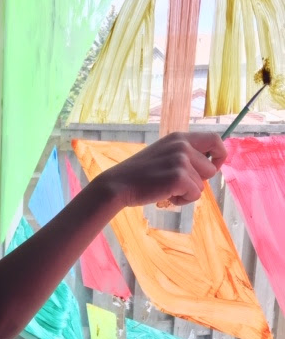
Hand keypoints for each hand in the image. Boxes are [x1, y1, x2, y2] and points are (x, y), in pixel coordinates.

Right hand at [99, 132, 226, 207]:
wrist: (118, 185)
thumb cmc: (140, 174)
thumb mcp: (163, 154)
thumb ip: (184, 154)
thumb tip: (210, 165)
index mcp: (179, 137)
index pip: (215, 139)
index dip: (219, 155)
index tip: (212, 166)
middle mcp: (182, 145)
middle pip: (211, 168)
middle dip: (198, 181)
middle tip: (177, 183)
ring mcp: (181, 160)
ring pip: (202, 185)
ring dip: (187, 192)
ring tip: (165, 188)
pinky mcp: (179, 177)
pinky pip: (194, 195)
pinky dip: (182, 200)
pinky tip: (165, 195)